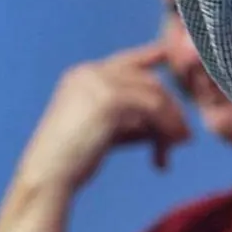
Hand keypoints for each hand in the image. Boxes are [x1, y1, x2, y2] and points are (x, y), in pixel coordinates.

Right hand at [17, 44, 191, 191]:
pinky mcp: (109, 99)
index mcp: (82, 75)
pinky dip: (166, 129)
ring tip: (179, 145)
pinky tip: (164, 154)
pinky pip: (153, 109)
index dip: (152, 55)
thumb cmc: (75, 160)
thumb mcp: (109, 130)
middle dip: (170, 110)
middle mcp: (90, 72)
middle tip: (183, 137)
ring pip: (155, 95)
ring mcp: (99, 83)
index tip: (171, 55)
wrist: (48, 177)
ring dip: (172, 122)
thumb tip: (176, 124)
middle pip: (148, 81)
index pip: (127, 60)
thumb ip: (136, 118)